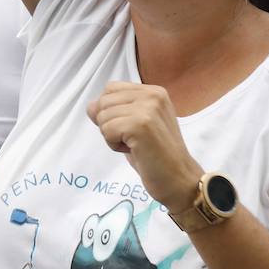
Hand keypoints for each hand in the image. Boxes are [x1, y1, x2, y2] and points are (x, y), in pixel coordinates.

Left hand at [87, 81, 203, 212]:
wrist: (179, 179)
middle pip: (103, 101)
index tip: (131, 128)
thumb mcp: (136, 125)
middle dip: (110, 124)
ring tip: (136, 145)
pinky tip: (134, 150)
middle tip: (133, 140)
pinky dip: (114, 145)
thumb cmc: (156, 156)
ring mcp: (147, 108)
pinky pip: (106, 130)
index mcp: (154, 91)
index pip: (111, 89)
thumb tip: (90, 106)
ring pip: (102, 116)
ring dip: (112, 136)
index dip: (111, 111)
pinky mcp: (140, 124)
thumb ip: (115, 110)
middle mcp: (152, 95)